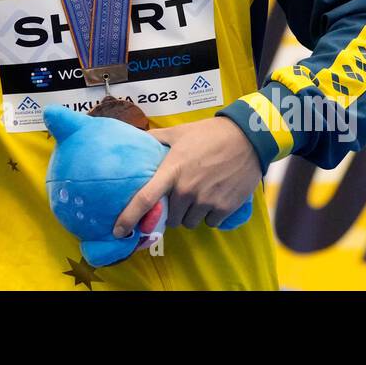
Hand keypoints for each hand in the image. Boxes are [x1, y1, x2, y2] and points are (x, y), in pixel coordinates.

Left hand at [113, 117, 259, 236]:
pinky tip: (215, 197)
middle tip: (181, 195)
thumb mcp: (178, 133)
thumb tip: (134, 136)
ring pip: (189, 223)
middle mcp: (186, 189)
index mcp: (171, 171)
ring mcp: (206, 201)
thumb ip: (155, 138)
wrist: (247, 138)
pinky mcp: (224, 208)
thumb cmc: (209, 134)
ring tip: (199, 194)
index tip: (118, 231)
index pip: (144, 199)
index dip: (128, 218)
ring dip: (191, 214)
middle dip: (172, 211)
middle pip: (170, 218)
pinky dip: (210, 215)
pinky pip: (210, 223)